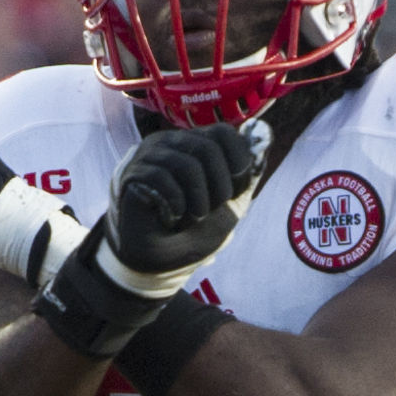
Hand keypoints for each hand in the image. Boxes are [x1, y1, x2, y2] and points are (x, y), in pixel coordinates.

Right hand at [33, 117, 270, 358]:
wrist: (155, 262)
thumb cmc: (190, 234)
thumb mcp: (227, 209)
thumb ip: (243, 180)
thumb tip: (261, 145)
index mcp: (197, 146)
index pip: (224, 133)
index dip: (238, 162)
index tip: (234, 192)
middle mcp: (173, 143)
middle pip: (208, 146)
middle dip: (219, 187)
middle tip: (209, 211)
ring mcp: (151, 155)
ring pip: (187, 164)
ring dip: (198, 201)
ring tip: (191, 218)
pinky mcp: (133, 173)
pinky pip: (162, 178)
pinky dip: (177, 205)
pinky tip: (173, 219)